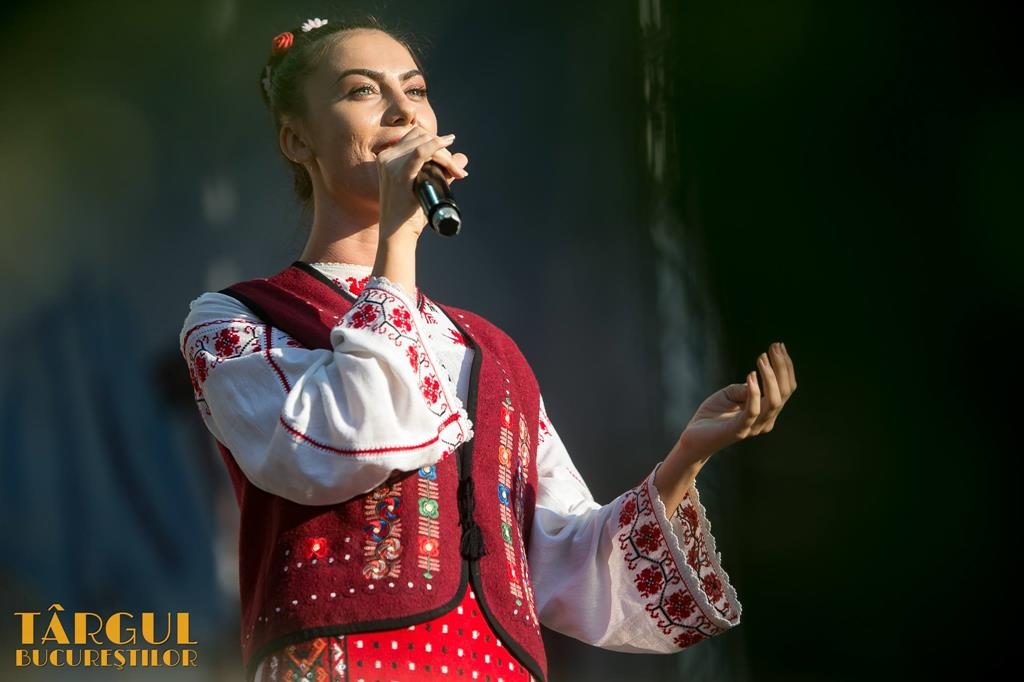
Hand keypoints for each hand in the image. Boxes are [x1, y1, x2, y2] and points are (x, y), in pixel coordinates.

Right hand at [375, 124, 468, 241]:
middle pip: (421, 137)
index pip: (415, 136)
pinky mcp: (399, 175)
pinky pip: (421, 152)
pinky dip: (437, 146)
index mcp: (387, 157)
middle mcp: (386, 157)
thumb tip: (463, 157)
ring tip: (456, 172)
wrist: (397, 234)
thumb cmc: (409, 214)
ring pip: (424, 143)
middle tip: (457, 170)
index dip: (436, 141)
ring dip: (445, 155)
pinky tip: (448, 144)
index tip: (450, 159)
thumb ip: (443, 171)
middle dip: (443, 149)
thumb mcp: (426, 186)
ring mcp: (390, 164)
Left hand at [677, 342, 796, 460]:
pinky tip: (750, 375)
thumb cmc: (713, 415)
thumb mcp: (730, 394)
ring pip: (774, 401)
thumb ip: (744, 388)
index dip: (785, 367)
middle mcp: (765, 421)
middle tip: (774, 347)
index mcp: (767, 412)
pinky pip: (753, 410)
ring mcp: (754, 426)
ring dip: (770, 377)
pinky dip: (754, 392)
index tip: (779, 346)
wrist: (694, 437)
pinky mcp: (739, 430)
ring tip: (762, 358)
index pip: (786, 388)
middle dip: (782, 367)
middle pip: (784, 392)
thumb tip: (756, 378)